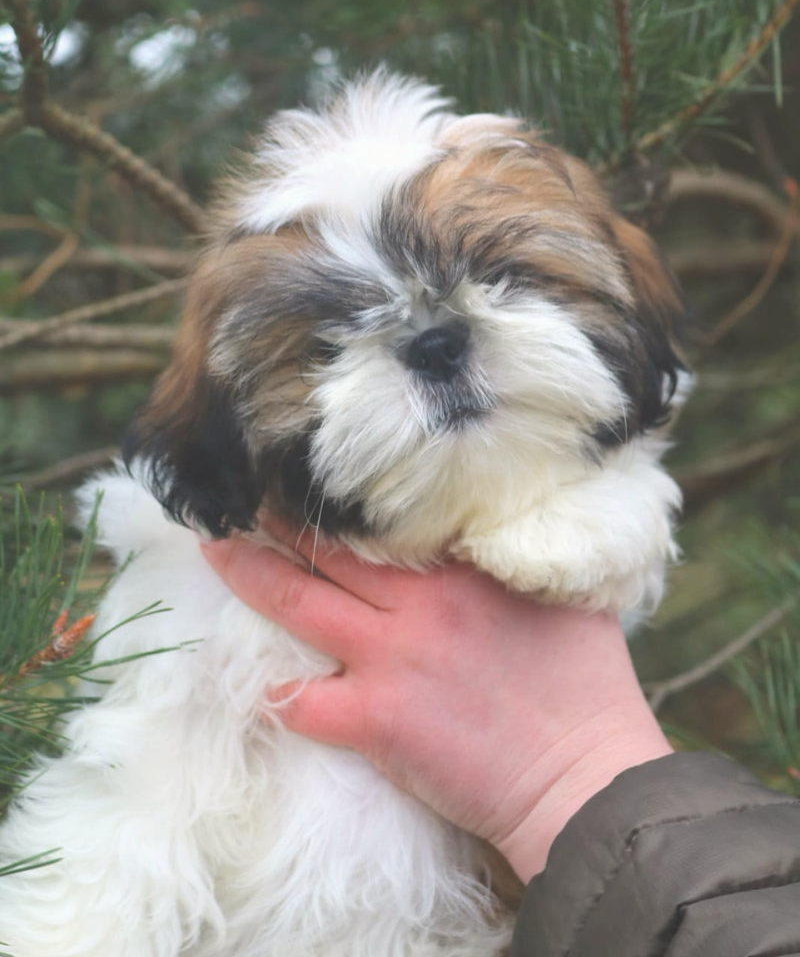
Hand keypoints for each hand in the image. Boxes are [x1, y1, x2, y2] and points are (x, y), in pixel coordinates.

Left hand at [201, 531, 670, 881]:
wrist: (583, 776)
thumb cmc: (586, 683)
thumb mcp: (564, 591)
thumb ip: (517, 553)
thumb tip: (491, 524)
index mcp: (462, 565)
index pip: (384, 514)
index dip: (340, 495)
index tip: (306, 472)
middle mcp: (416, 601)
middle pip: (326, 548)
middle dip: (276, 518)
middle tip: (238, 493)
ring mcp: (390, 658)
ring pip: (296, 603)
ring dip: (248, 573)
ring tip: (215, 549)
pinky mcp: (374, 720)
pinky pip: (300, 700)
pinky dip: (275, 692)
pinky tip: (256, 683)